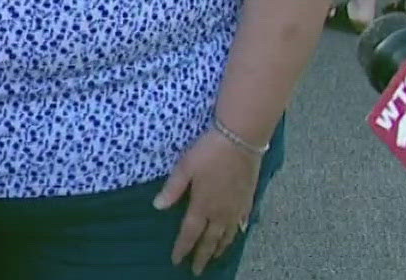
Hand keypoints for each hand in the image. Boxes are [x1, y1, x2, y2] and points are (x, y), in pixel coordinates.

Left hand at [153, 129, 262, 275]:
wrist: (241, 140)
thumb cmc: (208, 151)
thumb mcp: (184, 167)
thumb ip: (172, 189)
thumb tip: (157, 207)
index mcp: (202, 205)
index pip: (190, 233)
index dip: (182, 248)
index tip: (176, 261)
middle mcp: (220, 212)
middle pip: (211, 240)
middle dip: (202, 256)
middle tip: (197, 270)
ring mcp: (236, 208)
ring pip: (228, 235)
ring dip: (220, 248)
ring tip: (215, 258)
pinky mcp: (248, 200)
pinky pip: (242, 223)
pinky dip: (237, 233)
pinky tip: (236, 235)